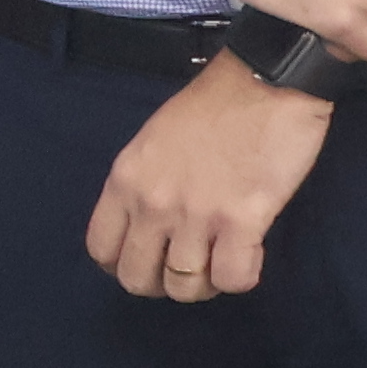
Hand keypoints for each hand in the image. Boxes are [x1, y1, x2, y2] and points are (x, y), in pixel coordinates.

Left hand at [84, 56, 333, 298]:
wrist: (265, 80)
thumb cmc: (213, 106)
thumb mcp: (153, 142)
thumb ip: (144, 185)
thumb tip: (148, 227)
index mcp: (124, 180)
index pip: (101, 249)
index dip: (124, 264)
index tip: (151, 259)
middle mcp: (151, 203)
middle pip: (138, 279)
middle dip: (163, 283)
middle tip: (189, 266)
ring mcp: (195, 214)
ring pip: (185, 287)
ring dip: (206, 284)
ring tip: (223, 258)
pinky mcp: (242, 220)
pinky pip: (233, 279)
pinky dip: (241, 277)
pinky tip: (249, 253)